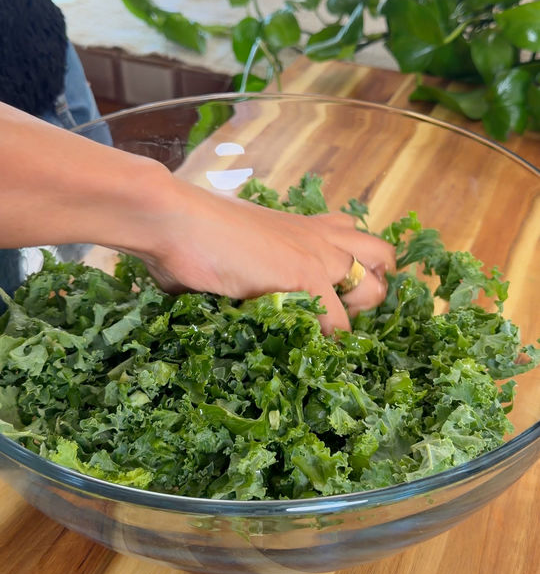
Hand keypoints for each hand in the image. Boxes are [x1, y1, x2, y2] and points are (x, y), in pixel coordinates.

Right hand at [125, 178, 395, 335]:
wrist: (175, 219)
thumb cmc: (187, 234)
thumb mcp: (227, 250)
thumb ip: (238, 273)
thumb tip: (209, 297)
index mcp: (303, 224)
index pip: (355, 241)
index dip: (351, 274)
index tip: (333, 302)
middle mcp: (320, 235)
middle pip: (382, 254)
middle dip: (371, 287)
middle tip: (340, 313)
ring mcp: (319, 255)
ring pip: (375, 286)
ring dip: (358, 314)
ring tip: (329, 333)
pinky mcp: (308, 277)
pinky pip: (339, 324)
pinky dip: (329, 345)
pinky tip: (309, 354)